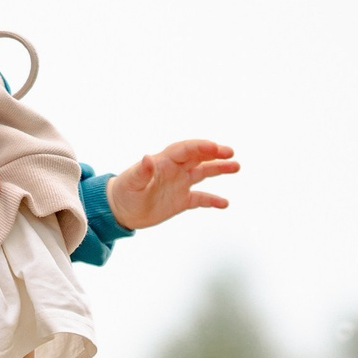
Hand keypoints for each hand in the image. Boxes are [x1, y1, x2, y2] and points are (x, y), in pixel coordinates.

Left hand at [105, 138, 238, 229]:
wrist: (121, 210)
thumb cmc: (124, 193)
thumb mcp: (131, 183)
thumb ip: (141, 172)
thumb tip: (147, 158)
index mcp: (164, 162)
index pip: (185, 150)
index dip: (200, 147)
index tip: (215, 148)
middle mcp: (175, 170)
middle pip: (198, 157)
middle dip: (214, 153)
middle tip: (230, 153)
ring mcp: (180, 184)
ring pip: (203, 172)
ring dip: (219, 169)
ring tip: (236, 166)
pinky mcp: (181, 200)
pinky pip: (201, 198)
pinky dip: (212, 200)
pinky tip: (224, 203)